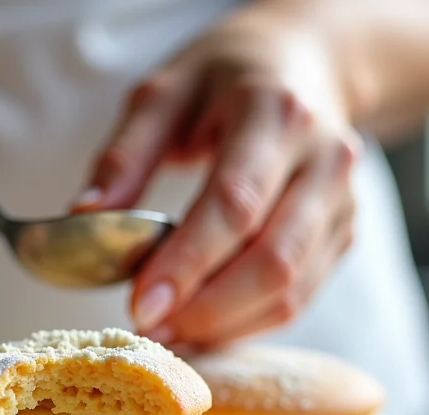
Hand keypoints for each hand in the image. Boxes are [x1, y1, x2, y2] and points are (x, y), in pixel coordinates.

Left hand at [77, 15, 360, 349]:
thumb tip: (85, 217)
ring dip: (225, 326)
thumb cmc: (222, 80)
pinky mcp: (344, 233)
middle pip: (272, 259)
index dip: (187, 264)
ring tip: (167, 336)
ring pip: (292, 289)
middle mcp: (324, 159)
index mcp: (275, 113)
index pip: (234, 204)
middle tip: (148, 332)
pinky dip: (247, 324)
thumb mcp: (162, 93)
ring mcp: (342, 201)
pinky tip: (201, 328)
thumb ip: (124, 156)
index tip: (140, 306)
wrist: (304, 63)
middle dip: (205, 309)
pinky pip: (300, 297)